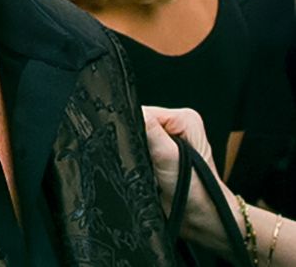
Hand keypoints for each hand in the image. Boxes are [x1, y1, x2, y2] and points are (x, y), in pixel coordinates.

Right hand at [142, 107, 235, 254]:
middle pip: (139, 124)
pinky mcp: (159, 154)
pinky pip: (137, 150)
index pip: (145, 112)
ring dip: (135, 153)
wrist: (200, 219)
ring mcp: (168, 141)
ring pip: (135, 138)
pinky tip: (147, 171)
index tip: (138, 147)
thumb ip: (152, 131)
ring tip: (150, 169)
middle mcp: (177, 126)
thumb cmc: (198, 192)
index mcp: (184, 118)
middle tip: (148, 162)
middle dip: (134, 142)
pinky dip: (136, 161)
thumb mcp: (171, 158)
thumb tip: (132, 112)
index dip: (133, 127)